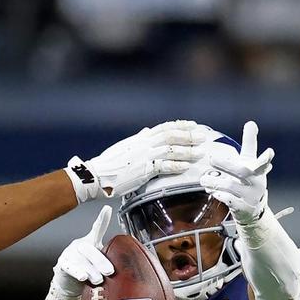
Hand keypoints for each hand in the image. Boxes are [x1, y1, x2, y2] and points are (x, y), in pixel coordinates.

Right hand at [52, 206, 114, 297]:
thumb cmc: (87, 272)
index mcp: (91, 242)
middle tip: (109, 272)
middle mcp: (80, 245)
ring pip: (82, 260)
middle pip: (90, 250)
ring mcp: (70, 254)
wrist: (68, 283)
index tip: (107, 209)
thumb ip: (108, 262)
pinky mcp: (63, 265)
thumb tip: (123, 269)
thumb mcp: (99, 264)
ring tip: (98, 280)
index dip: (102, 219)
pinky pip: (71, 268)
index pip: (97, 229)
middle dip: (101, 261)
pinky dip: (77, 272)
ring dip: (91, 271)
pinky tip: (82, 276)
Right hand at [68, 120, 213, 201]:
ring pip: (171, 149)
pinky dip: (176, 166)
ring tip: (200, 152)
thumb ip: (139, 139)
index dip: (181, 125)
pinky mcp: (143, 170)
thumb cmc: (108, 164)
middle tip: (203, 137)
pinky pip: (163, 166)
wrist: (96, 175)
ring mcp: (144, 156)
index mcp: (141, 138)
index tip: (193, 125)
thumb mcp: (125, 146)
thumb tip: (146, 131)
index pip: (165, 127)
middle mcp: (144, 144)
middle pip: (171, 136)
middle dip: (189, 136)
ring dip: (187, 150)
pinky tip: (187, 166)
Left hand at [199, 120, 274, 224]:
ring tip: (203, 179)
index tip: (269, 152)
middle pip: (242, 171)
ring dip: (215, 182)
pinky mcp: (242, 207)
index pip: (263, 161)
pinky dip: (218, 194)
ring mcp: (250, 196)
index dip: (266, 158)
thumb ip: (250, 143)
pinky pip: (228, 200)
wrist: (252, 209)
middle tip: (211, 158)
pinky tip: (211, 190)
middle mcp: (256, 181)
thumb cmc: (248, 180)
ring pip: (231, 187)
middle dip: (226, 165)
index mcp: (258, 168)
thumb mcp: (250, 161)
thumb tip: (251, 123)